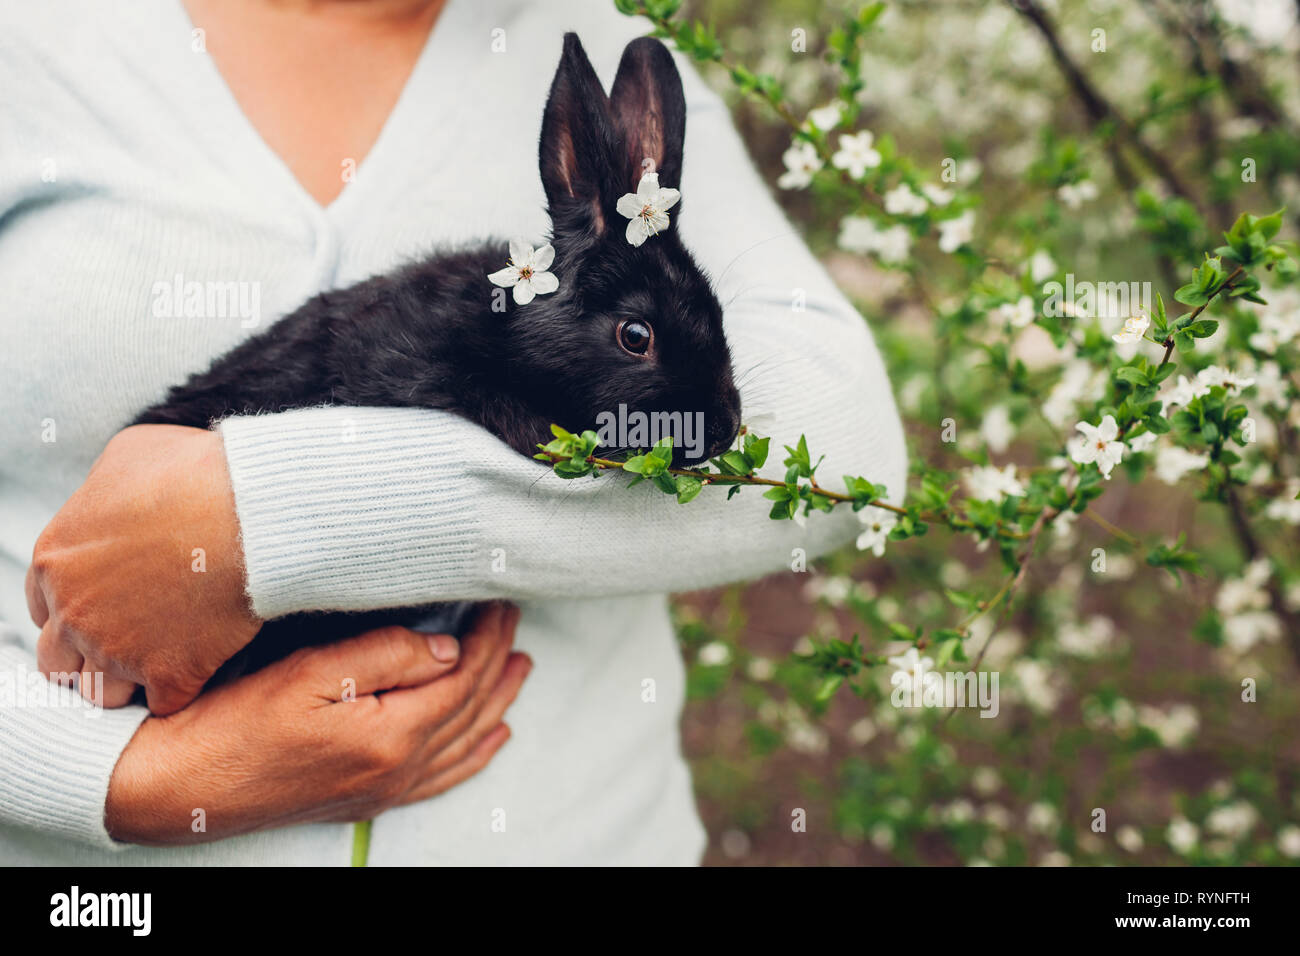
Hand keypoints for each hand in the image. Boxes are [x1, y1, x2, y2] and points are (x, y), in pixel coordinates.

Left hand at [27, 424, 259, 712]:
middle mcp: (75, 611)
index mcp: (56, 560)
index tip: (106, 604)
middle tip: (129, 641)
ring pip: (102, 693)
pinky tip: (199, 669)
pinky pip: (163, 703)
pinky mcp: (169, 673)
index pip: (42, 606)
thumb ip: (104, 488)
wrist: (251, 511)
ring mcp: (118, 649)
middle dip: (88, 654)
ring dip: (127, 681)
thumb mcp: (129, 453)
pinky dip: (180, 689)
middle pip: (59, 661)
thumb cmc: (197, 472)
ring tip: (161, 662)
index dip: (75, 606)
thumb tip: (117, 498)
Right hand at [105, 603, 529, 844]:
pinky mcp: (364, 800)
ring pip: (463, 745)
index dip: (488, 637)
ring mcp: (382, 791)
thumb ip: (385, 655)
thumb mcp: (307, 672)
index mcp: (390, 737)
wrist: (178, 787)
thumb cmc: (231, 724)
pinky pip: (440, 779)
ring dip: (496, 704)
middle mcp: (396, 772)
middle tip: (514, 622)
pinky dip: (473, 754)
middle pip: (469, 710)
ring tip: (520, 670)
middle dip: (498, 662)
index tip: (501, 601)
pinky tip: (490, 738)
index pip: (462, 678)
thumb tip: (448, 648)